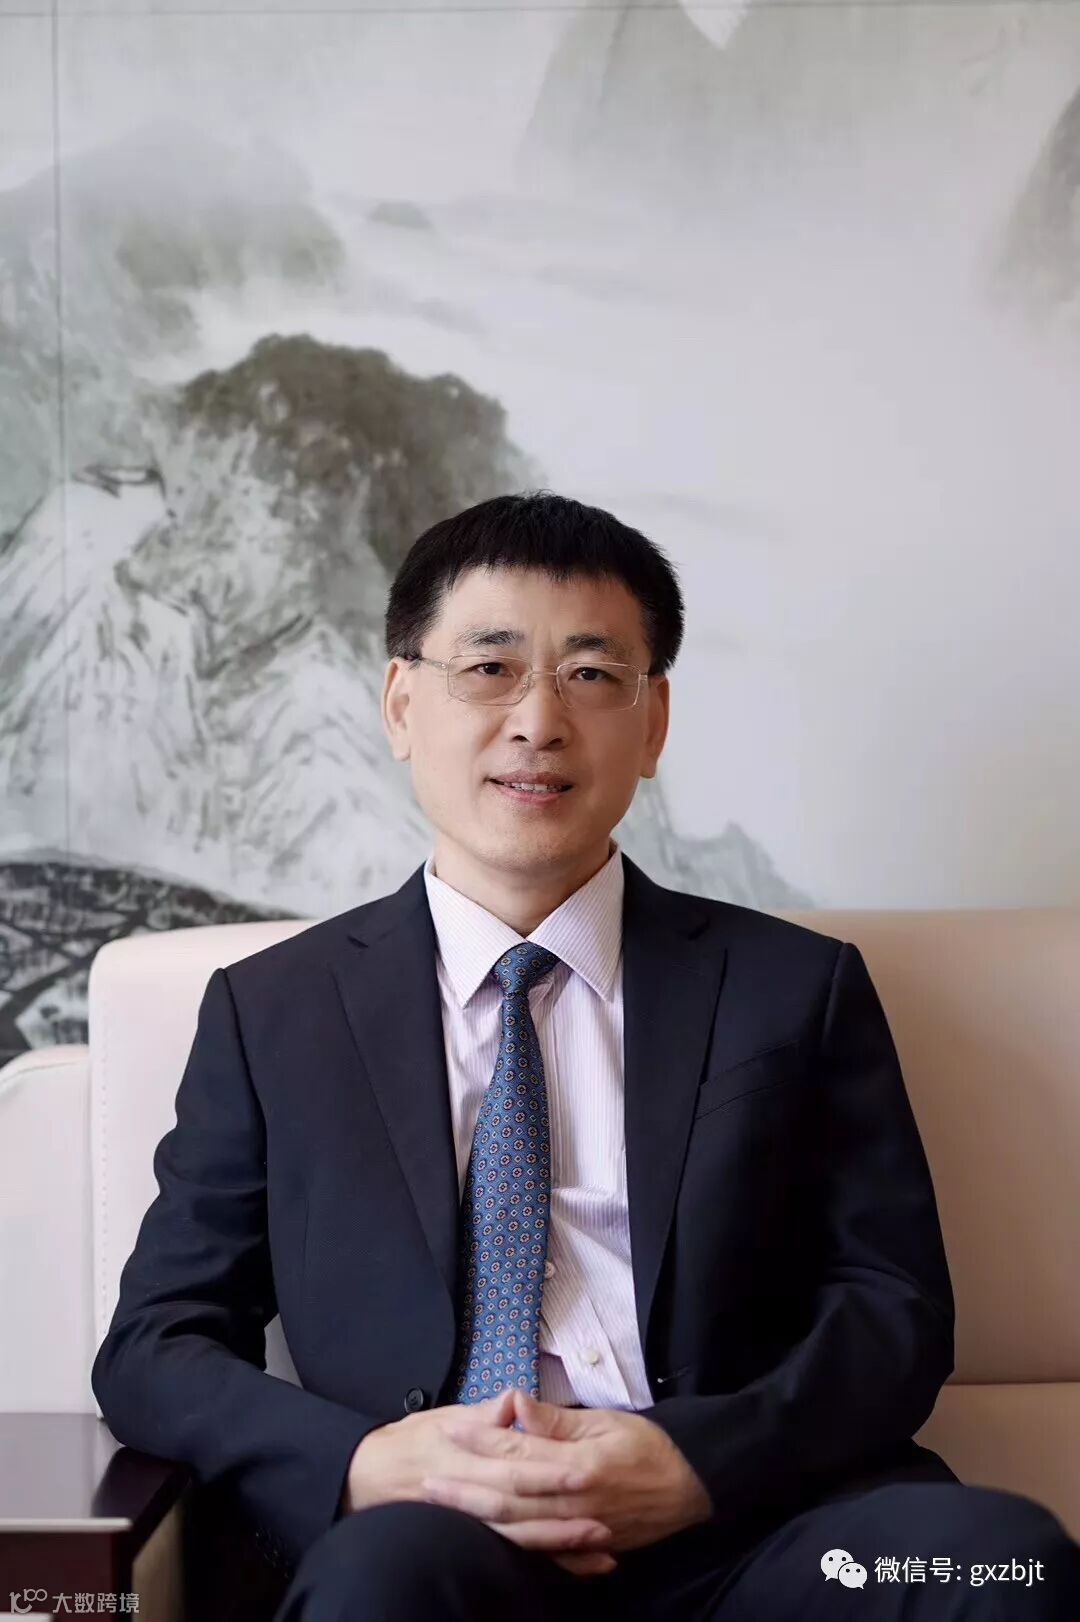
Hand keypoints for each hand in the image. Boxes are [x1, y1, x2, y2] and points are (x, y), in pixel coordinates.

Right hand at [341, 1390, 617, 1575]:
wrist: (368, 1476)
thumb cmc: (412, 1440)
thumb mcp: (444, 1416)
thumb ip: (485, 1413)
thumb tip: (513, 1399)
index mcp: (467, 1456)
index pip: (513, 1462)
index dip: (548, 1467)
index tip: (582, 1468)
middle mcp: (473, 1492)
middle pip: (523, 1507)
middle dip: (563, 1515)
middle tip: (605, 1517)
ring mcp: (475, 1523)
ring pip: (522, 1539)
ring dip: (562, 1543)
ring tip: (602, 1543)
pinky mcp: (477, 1544)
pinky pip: (516, 1557)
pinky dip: (550, 1563)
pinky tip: (583, 1567)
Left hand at [418, 1389, 713, 1554]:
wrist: (690, 1488)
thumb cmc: (648, 1445)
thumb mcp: (605, 1421)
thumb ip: (557, 1421)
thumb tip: (514, 1405)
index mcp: (578, 1464)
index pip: (517, 1452)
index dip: (482, 1440)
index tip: (451, 1428)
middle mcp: (572, 1501)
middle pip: (508, 1497)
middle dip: (465, 1486)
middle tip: (428, 1477)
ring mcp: (576, 1530)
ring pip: (516, 1527)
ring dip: (477, 1515)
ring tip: (445, 1503)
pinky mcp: (582, 1548)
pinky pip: (539, 1551)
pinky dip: (510, 1544)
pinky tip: (485, 1536)